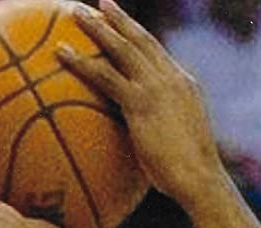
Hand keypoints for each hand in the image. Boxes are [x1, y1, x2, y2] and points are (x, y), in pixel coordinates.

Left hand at [56, 0, 228, 212]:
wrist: (200, 178)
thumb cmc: (188, 177)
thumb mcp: (177, 148)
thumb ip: (161, 138)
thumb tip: (146, 152)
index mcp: (183, 85)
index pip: (157, 54)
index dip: (139, 37)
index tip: (124, 25)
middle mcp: (171, 78)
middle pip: (141, 39)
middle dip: (120, 19)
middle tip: (102, 2)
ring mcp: (156, 87)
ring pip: (122, 47)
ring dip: (97, 27)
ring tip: (75, 12)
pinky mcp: (140, 103)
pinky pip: (104, 76)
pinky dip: (81, 62)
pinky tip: (61, 53)